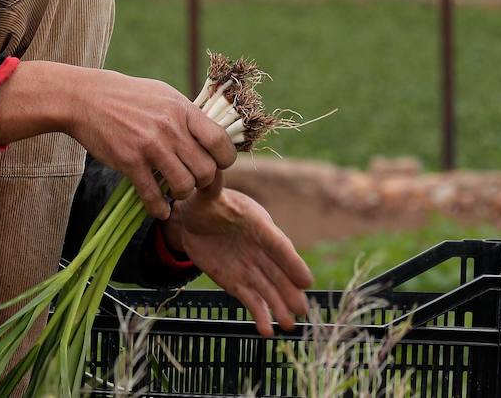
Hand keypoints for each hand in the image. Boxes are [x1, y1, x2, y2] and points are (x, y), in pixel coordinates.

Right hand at [0, 61, 236, 219]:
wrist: (86, 98)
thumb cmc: (128, 96)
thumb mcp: (164, 95)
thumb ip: (187, 116)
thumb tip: (210, 134)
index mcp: (183, 110)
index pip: (220, 142)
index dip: (224, 160)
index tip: (216, 164)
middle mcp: (171, 128)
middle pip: (206, 170)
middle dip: (203, 181)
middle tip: (193, 180)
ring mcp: (151, 146)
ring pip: (184, 186)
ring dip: (182, 194)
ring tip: (175, 191)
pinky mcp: (129, 161)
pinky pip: (152, 195)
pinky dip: (159, 208)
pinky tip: (159, 209)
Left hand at [164, 173, 313, 335]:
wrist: (194, 220)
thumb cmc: (206, 202)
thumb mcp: (207, 194)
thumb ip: (211, 186)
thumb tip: (211, 170)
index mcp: (258, 225)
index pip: (277, 244)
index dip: (291, 262)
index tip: (307, 280)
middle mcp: (259, 249)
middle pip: (278, 273)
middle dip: (290, 291)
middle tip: (304, 310)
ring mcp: (249, 267)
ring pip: (267, 290)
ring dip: (278, 307)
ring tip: (289, 326)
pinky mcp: (236, 282)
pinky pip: (251, 299)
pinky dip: (259, 314)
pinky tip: (266, 331)